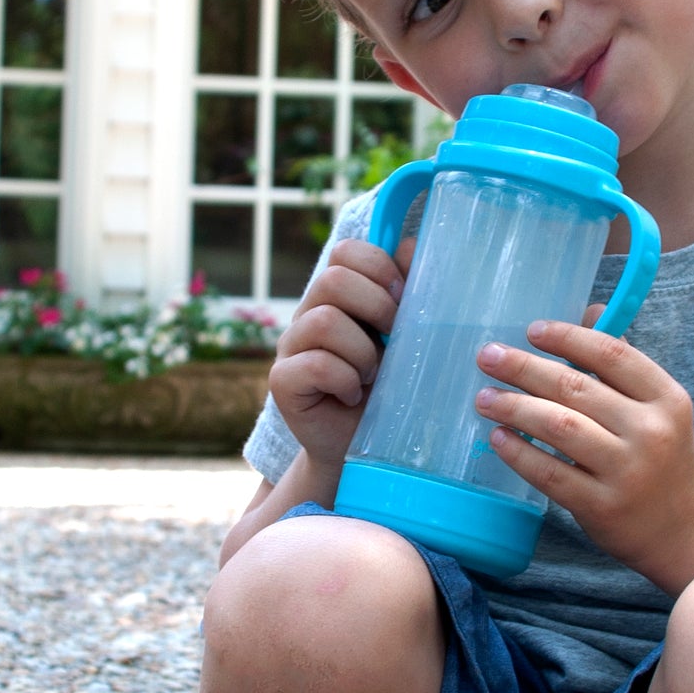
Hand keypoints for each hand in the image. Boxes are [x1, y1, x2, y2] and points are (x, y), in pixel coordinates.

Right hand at [268, 236, 412, 466]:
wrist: (359, 447)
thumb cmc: (386, 391)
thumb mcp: (405, 341)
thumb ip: (406, 293)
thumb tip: (411, 246)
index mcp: (337, 297)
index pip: (346, 253)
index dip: (379, 268)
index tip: (403, 300)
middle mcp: (308, 314)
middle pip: (334, 279)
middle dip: (377, 308)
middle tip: (393, 342)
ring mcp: (291, 346)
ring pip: (324, 321)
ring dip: (362, 352)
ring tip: (371, 376)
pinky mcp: (281, 381)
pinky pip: (313, 364)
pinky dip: (343, 380)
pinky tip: (350, 396)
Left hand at [474, 320, 693, 582]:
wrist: (683, 526)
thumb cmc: (662, 456)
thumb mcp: (658, 407)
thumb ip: (623, 363)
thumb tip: (589, 310)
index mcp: (666, 398)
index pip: (612, 355)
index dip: (568, 338)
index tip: (532, 331)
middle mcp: (650, 432)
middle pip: (576, 389)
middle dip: (525, 369)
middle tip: (489, 357)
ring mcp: (626, 472)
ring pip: (559, 427)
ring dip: (515, 407)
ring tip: (485, 397)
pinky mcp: (602, 506)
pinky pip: (550, 473)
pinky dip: (519, 452)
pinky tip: (499, 437)